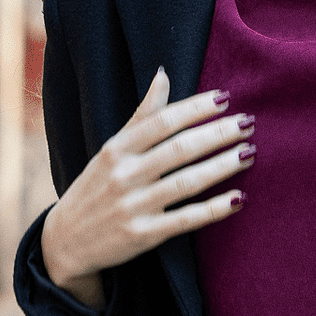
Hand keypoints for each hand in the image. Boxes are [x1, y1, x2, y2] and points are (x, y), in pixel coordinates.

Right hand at [40, 68, 252, 307]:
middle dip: (217, 134)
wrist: (66, 241)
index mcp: (116, 149)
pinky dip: (214, 209)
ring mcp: (133, 206)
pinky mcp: (143, 235)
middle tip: (248, 123)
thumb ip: (141, 116)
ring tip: (249, 153)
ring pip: (186, 182)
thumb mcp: (111, 149)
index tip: (225, 97)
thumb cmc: (95, 188)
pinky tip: (239, 198)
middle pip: (179, 149)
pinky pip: (186, 219)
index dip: (195, 108)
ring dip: (222, 166)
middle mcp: (124, 175)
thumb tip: (163, 73)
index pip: (162, 122)